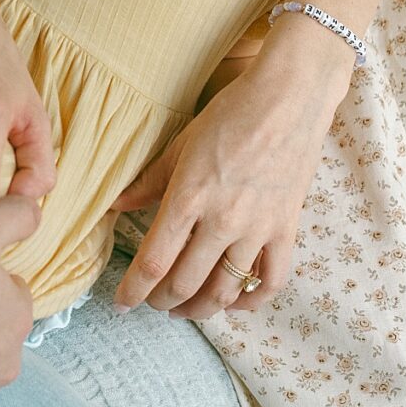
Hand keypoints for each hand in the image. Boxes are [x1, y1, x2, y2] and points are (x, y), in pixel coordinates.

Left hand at [111, 25, 347, 316]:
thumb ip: (149, 182)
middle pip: (184, 284)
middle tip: (152, 301)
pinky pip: (271, 282)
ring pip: (223, 291)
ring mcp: (257, 229)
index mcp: (189, 198)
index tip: (120, 303)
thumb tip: (116, 206)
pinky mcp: (286, 230)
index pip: (154, 262)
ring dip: (198, 309)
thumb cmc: (230, 114)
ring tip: (184, 308)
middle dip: (161, 302)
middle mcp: (222, 221)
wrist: (289, 97)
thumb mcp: (181, 145)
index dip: (133, 291)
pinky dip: (250, 301)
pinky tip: (233, 302)